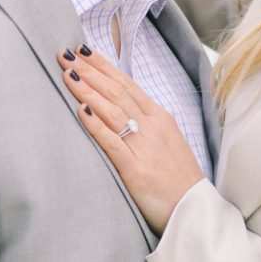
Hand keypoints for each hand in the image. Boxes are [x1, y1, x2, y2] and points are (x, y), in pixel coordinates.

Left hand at [57, 45, 205, 234]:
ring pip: (112, 110)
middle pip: (116, 92)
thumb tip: (125, 107)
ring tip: (68, 73)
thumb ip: (147, 123)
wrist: (195, 211)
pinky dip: (95, 124)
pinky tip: (80, 110)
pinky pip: (112, 142)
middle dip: (89, 71)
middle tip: (65, 54)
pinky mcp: (135, 170)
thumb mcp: (168, 142)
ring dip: (88, 90)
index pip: (127, 85)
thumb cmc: (178, 179)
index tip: (83, 50)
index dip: (103, 66)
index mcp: (160, 118)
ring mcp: (145, 147)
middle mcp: (152, 127)